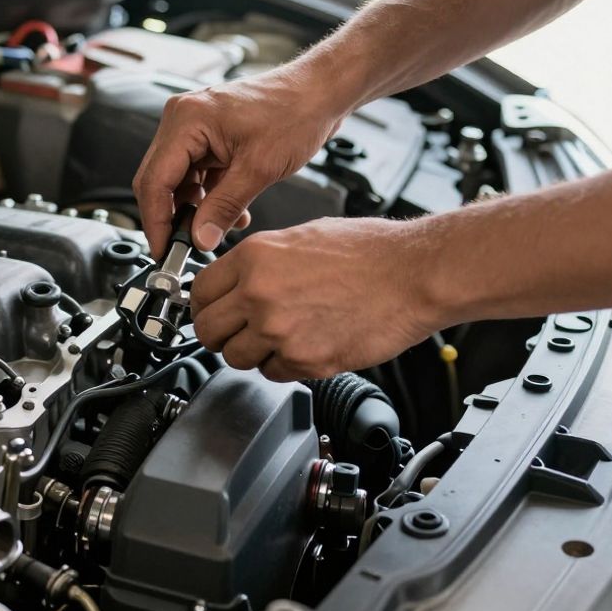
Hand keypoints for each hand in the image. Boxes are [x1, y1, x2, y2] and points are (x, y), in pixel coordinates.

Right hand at [132, 64, 349, 256]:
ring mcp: (195, 128)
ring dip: (195, 210)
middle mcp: (183, 120)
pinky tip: (233, 214)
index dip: (155, 221)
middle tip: (184, 249)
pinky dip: (209, 198)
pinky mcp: (209, 138)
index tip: (164, 250)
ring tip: (218, 230)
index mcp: (187, 120)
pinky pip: (197, 176)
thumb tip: (200, 239)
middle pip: (159, 181)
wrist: (319, 93)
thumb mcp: (259, 168)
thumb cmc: (295, 112)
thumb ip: (224, 207)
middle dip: (172, 218)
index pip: (153, 180)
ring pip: (178, 182)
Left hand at [190, 217, 445, 380]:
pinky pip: (273, 373)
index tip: (211, 311)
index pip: (199, 292)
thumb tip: (236, 281)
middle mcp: (259, 295)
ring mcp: (279, 332)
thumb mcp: (301, 237)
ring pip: (235, 358)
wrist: (412, 274)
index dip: (203, 304)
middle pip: (207, 331)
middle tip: (235, 332)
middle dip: (218, 334)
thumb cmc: (369, 251)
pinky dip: (284, 365)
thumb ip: (260, 262)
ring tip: (278, 337)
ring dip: (251, 352)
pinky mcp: (305, 361)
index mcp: (254, 258)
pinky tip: (305, 344)